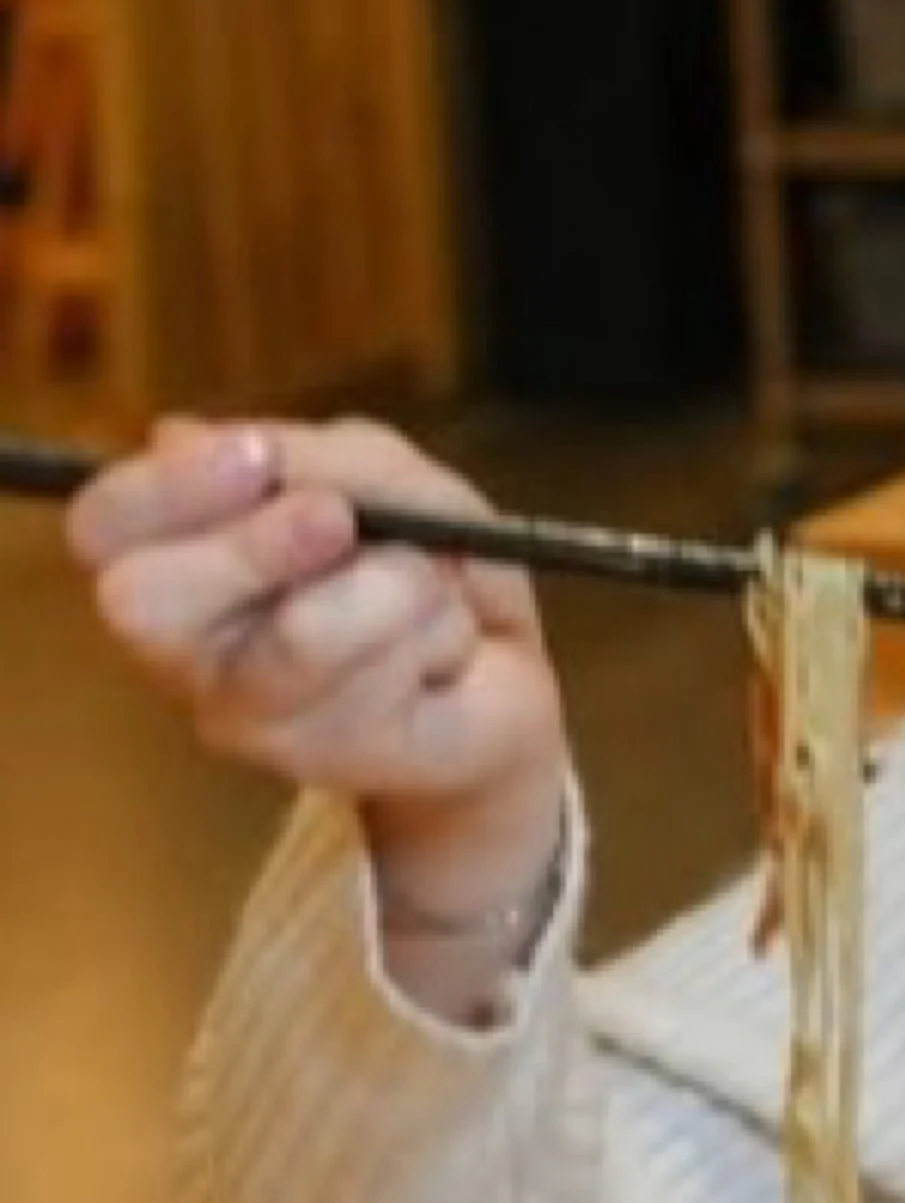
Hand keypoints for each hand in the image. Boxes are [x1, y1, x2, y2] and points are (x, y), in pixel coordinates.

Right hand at [69, 416, 569, 905]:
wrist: (505, 674)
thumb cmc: (422, 564)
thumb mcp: (386, 477)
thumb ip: (315, 458)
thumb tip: (196, 441)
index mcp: (173, 556)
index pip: (101, 526)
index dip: (166, 488)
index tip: (259, 458)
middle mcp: (184, 648)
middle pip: (144, 601)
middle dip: (256, 545)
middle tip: (337, 522)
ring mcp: (244, 719)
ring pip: (300, 633)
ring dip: (396, 586)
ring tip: (426, 597)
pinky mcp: (324, 762)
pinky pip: (383, 674)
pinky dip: (439, 633)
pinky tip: (444, 654)